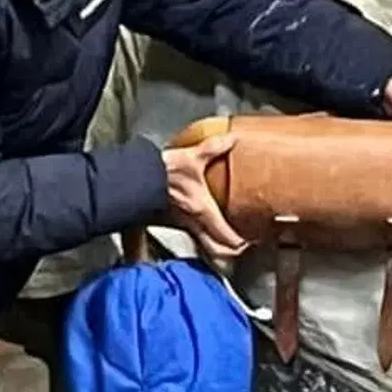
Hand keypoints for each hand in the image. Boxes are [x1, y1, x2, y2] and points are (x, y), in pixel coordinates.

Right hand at [160, 133, 248, 258]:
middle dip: (232, 253)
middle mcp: (193, 221)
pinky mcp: (173, 221)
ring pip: (204, 247)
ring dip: (219, 249)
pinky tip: (209, 230)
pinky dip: (205, 239)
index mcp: (203, 209)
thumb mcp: (192, 157)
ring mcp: (182, 224)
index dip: (242, 244)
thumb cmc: (163, 171)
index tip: (253, 241)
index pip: (226, 238)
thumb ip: (214, 147)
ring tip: (232, 243)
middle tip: (246, 247)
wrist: (138, 178)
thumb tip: (231, 139)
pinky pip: (194, 237)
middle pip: (217, 251)